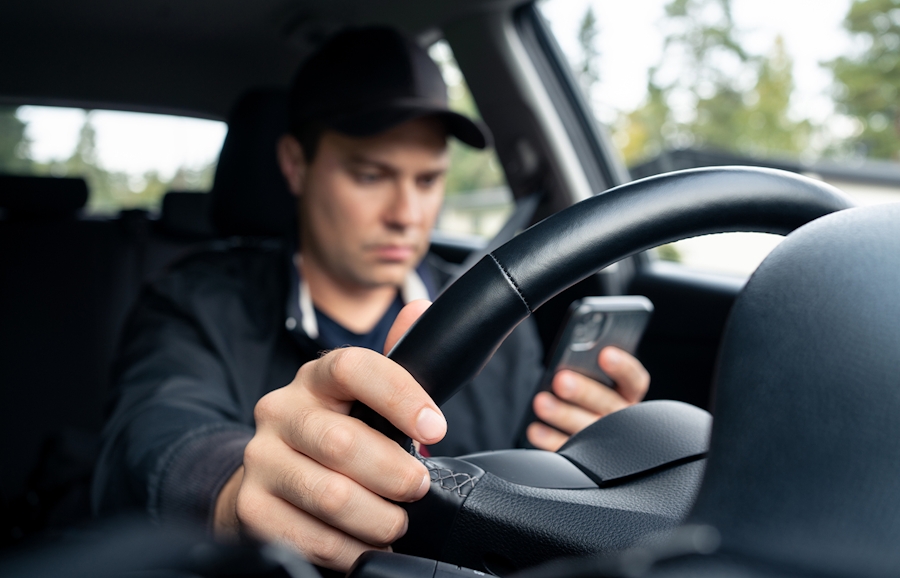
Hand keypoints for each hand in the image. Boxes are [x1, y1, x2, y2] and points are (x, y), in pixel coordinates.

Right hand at [214, 300, 442, 570]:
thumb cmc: (335, 435)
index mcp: (316, 378)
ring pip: (330, 495)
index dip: (401, 396)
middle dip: (395, 474)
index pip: (353, 368)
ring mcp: (260, 459)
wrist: (271, 478)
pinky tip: (364, 545)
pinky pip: (310, 537)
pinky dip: (349, 549)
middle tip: (418, 487)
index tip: (436, 427)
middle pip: (344, 443)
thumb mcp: (364, 398)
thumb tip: (420, 310)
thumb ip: (396, 362)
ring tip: (396, 522)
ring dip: (378, 518)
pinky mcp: (251, 506)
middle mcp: (281, 411)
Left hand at [527, 347, 649, 451]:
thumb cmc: (585, 394)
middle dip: (584, 391)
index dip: (623, 367)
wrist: (585, 438)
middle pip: (608, 404)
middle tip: (561, 380)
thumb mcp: (592, 378)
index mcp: (628, 395)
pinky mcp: (584, 460)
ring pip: (588, 429)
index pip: (634, 380)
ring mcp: (604, 441)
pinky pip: (569, 451)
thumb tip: (573, 353)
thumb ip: (588, 367)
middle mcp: (622, 419)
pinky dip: (551, 440)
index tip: (605, 354)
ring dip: (564, 415)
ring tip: (541, 402)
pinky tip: (535, 429)